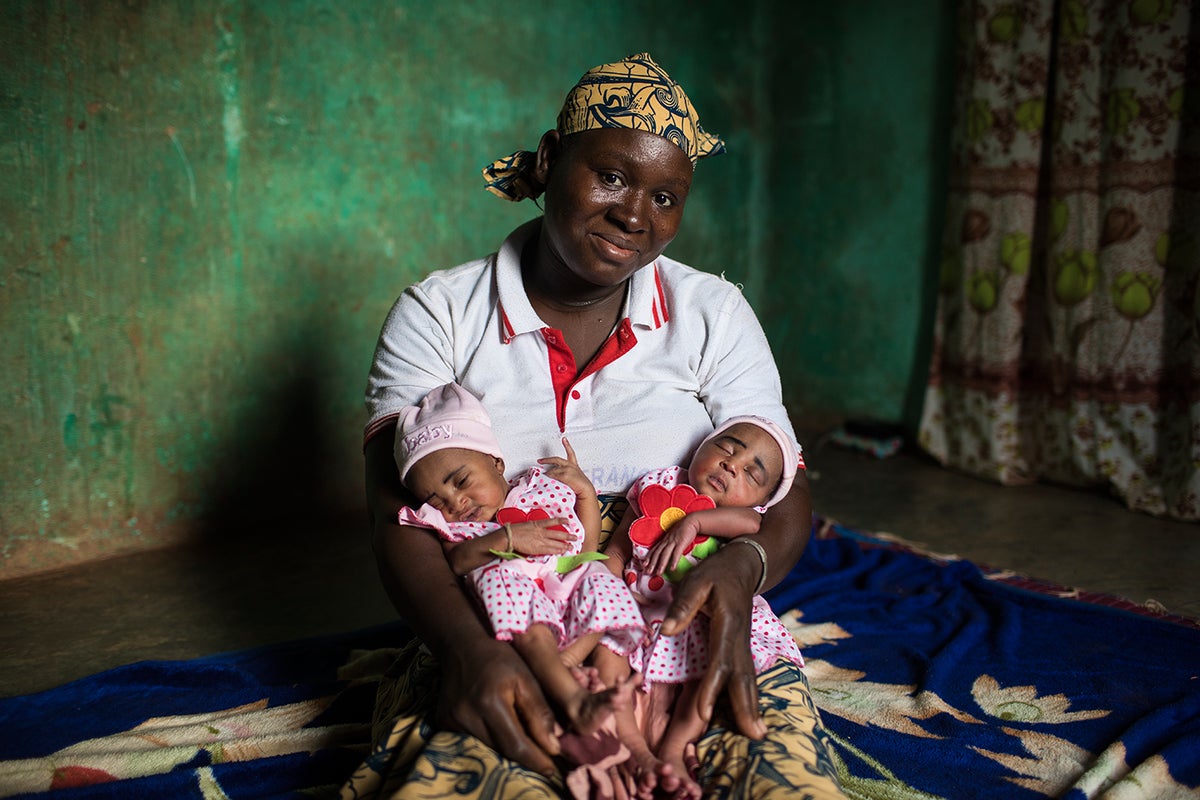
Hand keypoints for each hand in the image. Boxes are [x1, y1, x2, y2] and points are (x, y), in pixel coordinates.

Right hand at [435, 635, 561, 774]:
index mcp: (490, 703)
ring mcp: (451, 721)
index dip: (535, 760)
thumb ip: (539, 713)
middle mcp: (467, 716)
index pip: (515, 745)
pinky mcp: (443, 722)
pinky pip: (472, 741)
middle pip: (501, 751)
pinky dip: (489, 740)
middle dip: (524, 755)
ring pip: (488, 748)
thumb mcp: (526, 679)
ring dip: (507, 748)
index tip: (551, 769)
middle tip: (542, 754)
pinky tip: (499, 729)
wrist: (463, 646)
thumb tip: (553, 746)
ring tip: (523, 739)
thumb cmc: (500, 658)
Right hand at [507, 518, 575, 555]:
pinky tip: (562, 551)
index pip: (552, 521)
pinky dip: (557, 551)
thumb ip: (534, 526)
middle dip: (568, 536)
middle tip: (575, 537)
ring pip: (556, 543)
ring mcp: (540, 540)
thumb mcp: (526, 524)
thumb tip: (539, 528)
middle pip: (558, 533)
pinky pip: (550, 550)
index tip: (568, 521)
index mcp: (538, 524)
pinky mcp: (538, 549)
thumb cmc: (514, 530)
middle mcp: (541, 532)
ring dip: (564, 545)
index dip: (561, 521)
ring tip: (571, 546)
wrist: (509, 537)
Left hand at [537, 438, 596, 499]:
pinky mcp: (564, 475)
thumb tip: (557, 477)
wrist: (586, 491)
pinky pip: (552, 476)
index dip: (567, 445)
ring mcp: (567, 470)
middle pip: (556, 460)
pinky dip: (547, 478)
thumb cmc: (581, 487)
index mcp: (574, 466)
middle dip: (546, 460)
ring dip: (546, 474)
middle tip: (539, 461)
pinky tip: (543, 480)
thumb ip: (568, 475)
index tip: (564, 439)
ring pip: (552, 470)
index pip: (571, 453)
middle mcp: (570, 466)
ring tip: (542, 478)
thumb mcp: (576, 479)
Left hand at [644, 515, 700, 575]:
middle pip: (657, 553)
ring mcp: (673, 541)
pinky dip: (674, 561)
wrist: (691, 521)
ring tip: (659, 573)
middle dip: (652, 563)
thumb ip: (669, 545)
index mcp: (664, 540)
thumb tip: (666, 555)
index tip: (644, 566)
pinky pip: (676, 553)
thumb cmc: (683, 530)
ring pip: (665, 554)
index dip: (648, 558)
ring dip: (661, 564)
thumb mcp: (673, 538)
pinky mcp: (681, 542)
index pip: (654, 550)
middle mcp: (666, 541)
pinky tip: (672, 568)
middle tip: (648, 572)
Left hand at [660, 543, 765, 738]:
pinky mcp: (742, 647)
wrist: (745, 565)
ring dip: (752, 707)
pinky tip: (750, 715)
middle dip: (746, 708)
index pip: (720, 662)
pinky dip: (748, 697)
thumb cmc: (718, 571)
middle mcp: (740, 639)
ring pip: (748, 679)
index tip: (703, 712)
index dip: (711, 689)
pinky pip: (745, 676)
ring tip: (758, 734)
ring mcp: (744, 644)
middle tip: (754, 737)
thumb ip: (684, 605)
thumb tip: (666, 630)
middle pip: (743, 678)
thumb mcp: (698, 580)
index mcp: (728, 624)